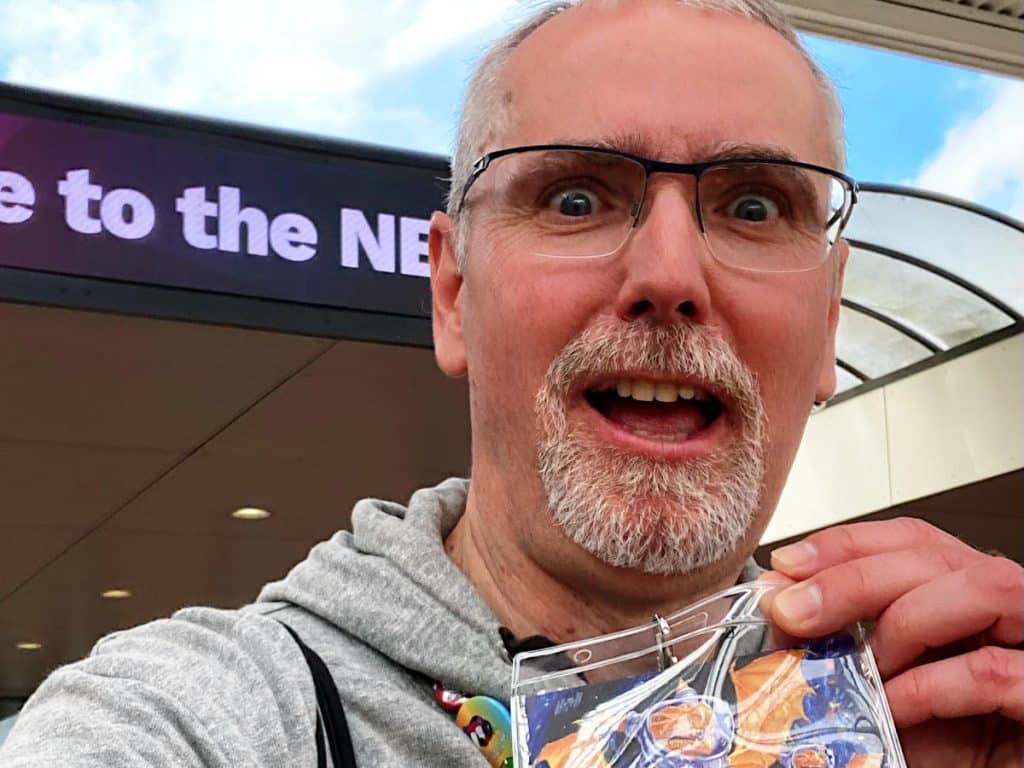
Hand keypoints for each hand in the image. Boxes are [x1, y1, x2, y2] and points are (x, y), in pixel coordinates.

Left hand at [764, 517, 1023, 767]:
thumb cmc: (954, 742)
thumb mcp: (887, 686)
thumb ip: (842, 644)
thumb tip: (779, 607)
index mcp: (967, 597)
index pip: (913, 539)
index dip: (847, 543)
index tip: (788, 565)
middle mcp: (1008, 610)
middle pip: (936, 556)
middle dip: (852, 578)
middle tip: (793, 611)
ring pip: (983, 588)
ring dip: (903, 621)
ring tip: (859, 665)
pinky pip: (992, 672)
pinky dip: (927, 687)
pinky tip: (888, 706)